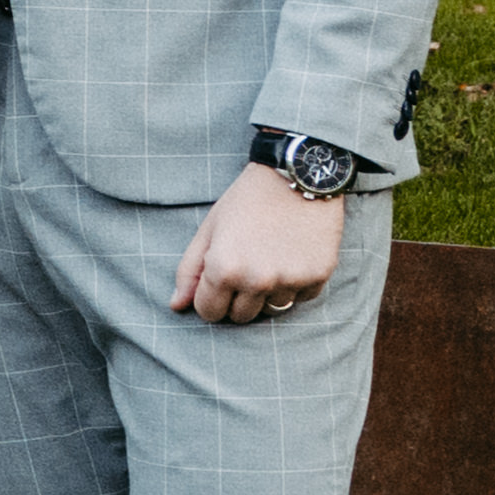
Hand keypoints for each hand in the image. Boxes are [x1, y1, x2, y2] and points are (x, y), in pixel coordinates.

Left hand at [173, 162, 348, 327]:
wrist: (296, 178)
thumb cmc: (246, 201)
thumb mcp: (209, 229)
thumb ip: (189, 270)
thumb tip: (176, 306)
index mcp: (224, 269)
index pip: (209, 312)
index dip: (209, 300)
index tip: (215, 284)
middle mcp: (258, 280)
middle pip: (241, 317)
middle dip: (236, 299)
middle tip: (243, 270)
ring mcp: (290, 280)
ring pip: (272, 309)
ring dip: (267, 293)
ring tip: (268, 260)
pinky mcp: (318, 277)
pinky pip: (300, 298)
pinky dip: (294, 285)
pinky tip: (291, 257)